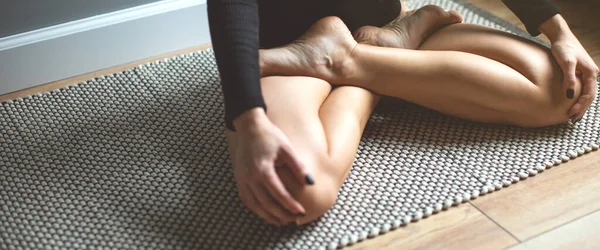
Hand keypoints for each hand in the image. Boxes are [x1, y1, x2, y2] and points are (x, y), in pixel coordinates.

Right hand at [232, 108, 312, 225]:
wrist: (250, 128)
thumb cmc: (270, 136)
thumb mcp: (287, 148)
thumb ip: (298, 166)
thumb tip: (310, 183)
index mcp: (263, 169)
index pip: (278, 193)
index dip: (290, 205)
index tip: (301, 212)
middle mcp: (250, 177)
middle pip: (266, 203)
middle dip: (281, 214)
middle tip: (294, 220)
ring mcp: (242, 179)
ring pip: (254, 205)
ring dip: (268, 216)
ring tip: (282, 222)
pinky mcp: (238, 180)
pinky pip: (247, 200)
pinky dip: (256, 209)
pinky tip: (266, 213)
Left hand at [551, 33, 598, 121]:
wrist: (561, 37)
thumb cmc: (563, 48)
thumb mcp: (566, 62)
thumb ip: (569, 78)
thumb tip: (569, 95)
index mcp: (591, 72)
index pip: (588, 94)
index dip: (580, 106)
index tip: (571, 114)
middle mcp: (592, 74)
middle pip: (590, 96)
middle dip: (581, 108)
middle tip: (572, 120)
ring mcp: (587, 73)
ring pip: (587, 93)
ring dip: (581, 105)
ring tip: (572, 116)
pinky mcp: (581, 72)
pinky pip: (583, 88)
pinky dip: (579, 98)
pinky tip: (572, 103)